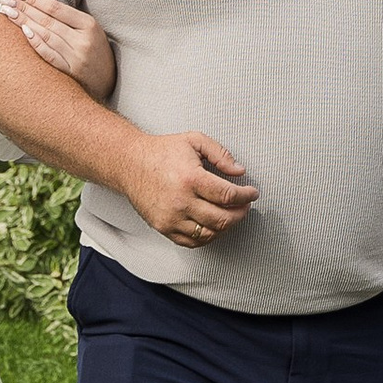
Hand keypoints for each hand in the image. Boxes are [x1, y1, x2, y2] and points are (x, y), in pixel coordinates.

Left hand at [11, 0, 115, 98]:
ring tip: (8, 12)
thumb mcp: (90, 30)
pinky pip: (49, 55)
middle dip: (23, 8)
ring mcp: (77, 57)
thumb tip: (37, 2)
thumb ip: (69, 18)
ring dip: (24, 22)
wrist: (110, 81)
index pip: (56, 8)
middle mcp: (83, 40)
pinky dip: (36, 43)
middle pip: (47, 20)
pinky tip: (23, 32)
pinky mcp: (71, 72)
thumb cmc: (95, 51)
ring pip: (46, 35)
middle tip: (4, 0)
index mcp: (89, 24)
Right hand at [127, 130, 257, 248]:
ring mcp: (171, 218)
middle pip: (223, 218)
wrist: (130, 164)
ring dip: (227, 226)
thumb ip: (220, 154)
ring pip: (210, 233)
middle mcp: (181, 201)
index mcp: (190, 178)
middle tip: (245, 206)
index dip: (246, 196)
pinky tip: (213, 225)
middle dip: (241, 213)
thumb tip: (240, 171)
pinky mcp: (163, 227)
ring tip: (231, 215)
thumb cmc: (161, 152)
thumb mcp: (194, 141)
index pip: (228, 195)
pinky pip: (193, 241)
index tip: (252, 193)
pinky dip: (208, 237)